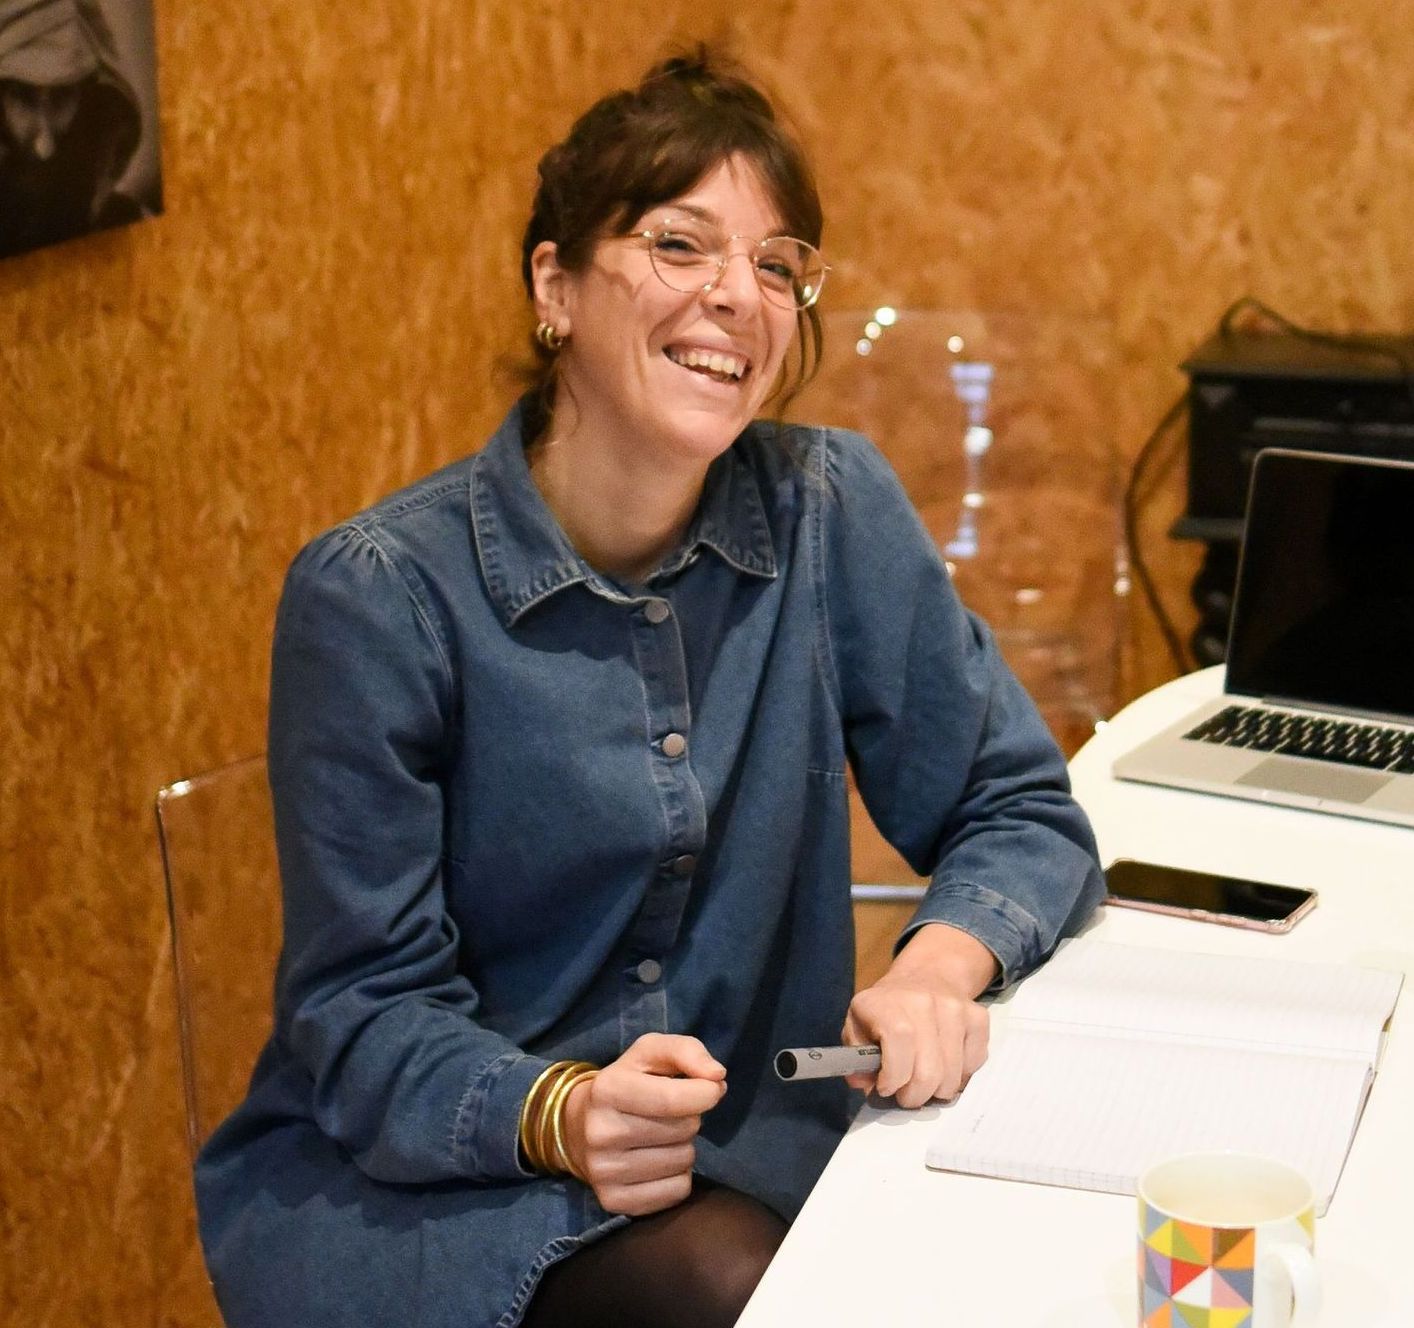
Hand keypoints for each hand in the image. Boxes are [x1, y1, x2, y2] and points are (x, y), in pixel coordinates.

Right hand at [561, 1032, 725, 1215]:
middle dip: (689, 1117)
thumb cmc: (627, 1082)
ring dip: (683, 1146)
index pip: (673, 1099)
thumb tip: (717, 1076)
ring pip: (683, 1161)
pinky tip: (658, 1161)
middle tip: (669, 1114)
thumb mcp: (651, 1053)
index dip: (706, 1092)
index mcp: (607, 1089)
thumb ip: (687, 1051)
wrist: (578, 1126)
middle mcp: (600, 1132)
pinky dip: (678, 1176)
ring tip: (661, 1136)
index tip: (711, 1088)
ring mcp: (604, 1172)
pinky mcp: (614, 1201)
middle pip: (683, 1129)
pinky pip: (677, 1191)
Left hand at [842, 923, 994, 1107]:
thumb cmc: (886, 1010)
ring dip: (937, 1091)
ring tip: (924, 1081)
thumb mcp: (857, 1026)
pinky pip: (974, 1065)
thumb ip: (855, 1058)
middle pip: (928, 1071)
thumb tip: (864, 1084)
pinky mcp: (978, 1018)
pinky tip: (945, 1065)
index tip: (886, 1087)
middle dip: (915, 1096)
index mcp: (886, 1004)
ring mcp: (955, 1009)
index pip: (899, 1043)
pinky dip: (959, 1076)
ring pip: (952, 1076)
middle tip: (907, 1095)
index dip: (894, 1077)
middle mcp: (923, 1001)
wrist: (926, 976)